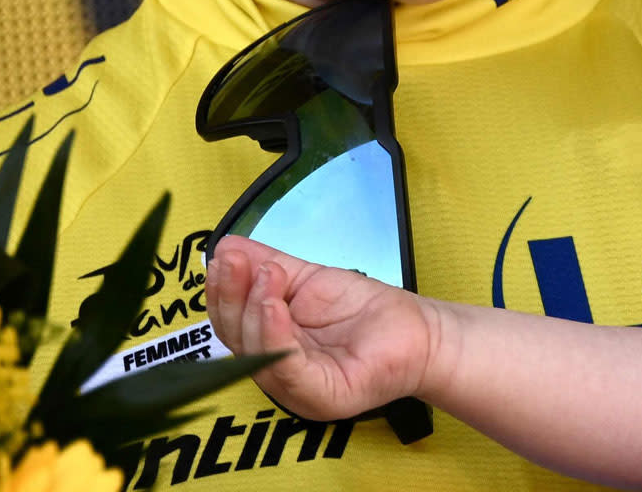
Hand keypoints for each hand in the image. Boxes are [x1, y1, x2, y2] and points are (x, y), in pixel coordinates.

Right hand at [207, 235, 437, 420]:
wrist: (420, 330)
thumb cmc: (367, 310)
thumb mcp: (308, 279)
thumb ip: (268, 264)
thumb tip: (226, 246)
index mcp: (270, 346)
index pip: (231, 323)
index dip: (221, 290)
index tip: (222, 256)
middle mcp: (278, 372)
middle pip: (236, 339)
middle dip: (231, 296)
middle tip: (234, 262)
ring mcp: (299, 389)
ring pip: (257, 354)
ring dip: (253, 309)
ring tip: (266, 275)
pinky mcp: (324, 396)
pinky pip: (289, 371)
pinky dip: (275, 336)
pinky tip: (275, 305)